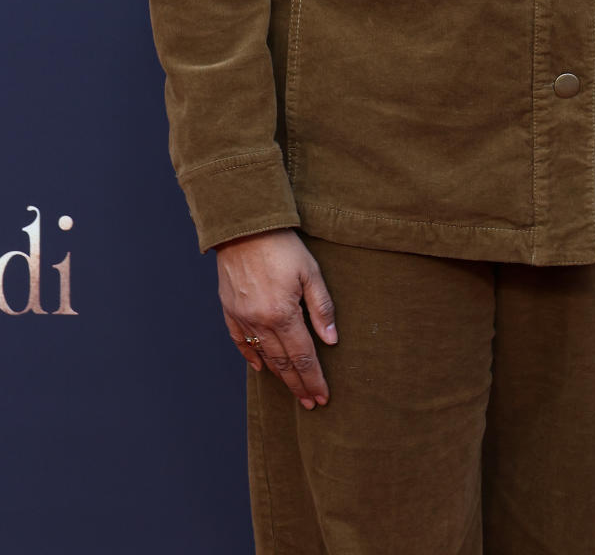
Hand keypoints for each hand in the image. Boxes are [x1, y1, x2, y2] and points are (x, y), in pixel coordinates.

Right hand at [215, 228, 337, 408]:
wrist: (243, 225)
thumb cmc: (281, 245)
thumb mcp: (310, 271)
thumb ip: (321, 307)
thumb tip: (331, 340)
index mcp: (282, 314)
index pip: (303, 356)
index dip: (314, 378)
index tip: (322, 396)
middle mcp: (260, 321)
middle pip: (283, 362)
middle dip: (298, 384)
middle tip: (310, 403)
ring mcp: (242, 317)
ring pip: (263, 355)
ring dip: (279, 375)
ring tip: (292, 389)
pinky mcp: (229, 308)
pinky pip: (240, 340)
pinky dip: (251, 356)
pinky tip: (262, 367)